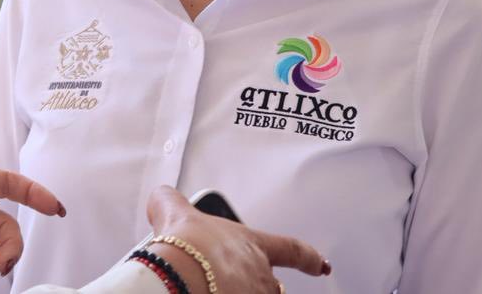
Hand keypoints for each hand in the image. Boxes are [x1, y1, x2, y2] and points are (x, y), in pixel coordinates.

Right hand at [145, 186, 329, 292]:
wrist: (181, 273)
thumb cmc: (187, 246)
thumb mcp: (175, 212)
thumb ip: (170, 201)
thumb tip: (161, 196)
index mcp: (251, 245)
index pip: (292, 249)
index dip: (309, 258)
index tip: (321, 265)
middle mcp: (260, 274)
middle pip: (271, 284)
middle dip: (256, 285)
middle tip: (232, 283)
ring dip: (241, 293)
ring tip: (215, 289)